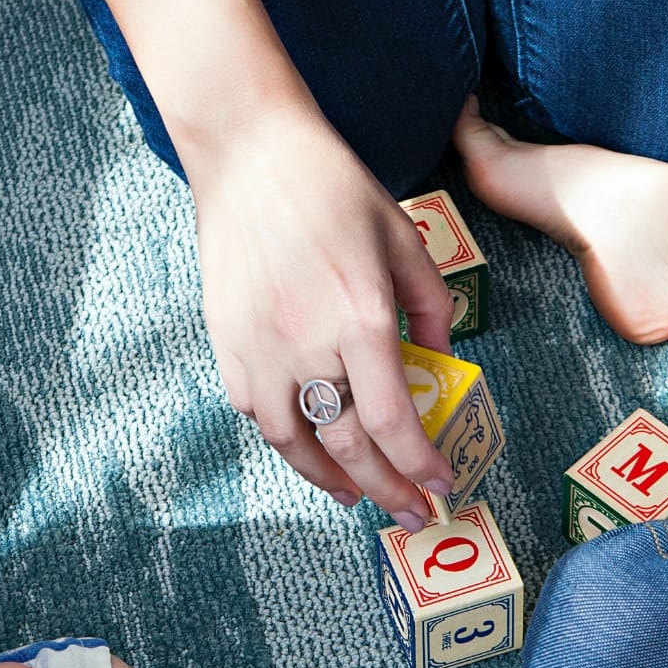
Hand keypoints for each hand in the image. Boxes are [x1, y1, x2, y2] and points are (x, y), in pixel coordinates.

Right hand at [187, 107, 455, 530]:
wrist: (250, 153)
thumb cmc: (333, 189)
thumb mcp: (404, 240)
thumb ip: (431, 309)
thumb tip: (441, 366)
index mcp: (360, 317)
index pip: (393, 421)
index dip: (419, 465)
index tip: (440, 486)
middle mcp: (307, 343)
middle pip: (349, 446)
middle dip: (387, 490)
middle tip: (412, 514)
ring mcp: (259, 348)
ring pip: (294, 443)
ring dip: (330, 479)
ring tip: (358, 493)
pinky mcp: (227, 343)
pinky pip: (257, 412)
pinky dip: (287, 439)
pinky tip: (310, 445)